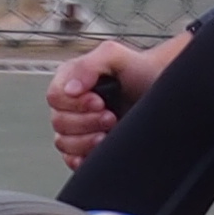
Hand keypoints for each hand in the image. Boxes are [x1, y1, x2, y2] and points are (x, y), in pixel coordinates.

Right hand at [45, 30, 187, 169]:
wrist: (158, 87)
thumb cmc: (140, 71)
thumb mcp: (115, 55)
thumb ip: (88, 66)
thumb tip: (70, 89)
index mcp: (71, 80)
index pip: (55, 97)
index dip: (76, 103)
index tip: (99, 101)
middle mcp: (70, 104)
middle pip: (59, 121)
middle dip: (87, 122)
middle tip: (110, 116)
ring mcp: (76, 127)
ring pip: (63, 142)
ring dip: (87, 140)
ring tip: (110, 131)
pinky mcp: (84, 147)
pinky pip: (71, 159)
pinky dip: (83, 157)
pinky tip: (99, 149)